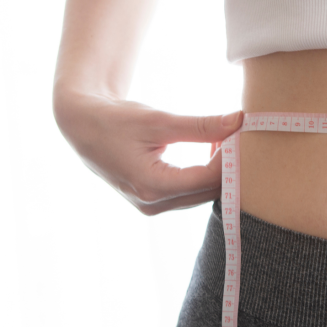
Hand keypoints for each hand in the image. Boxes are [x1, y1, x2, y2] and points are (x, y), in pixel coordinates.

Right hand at [53, 91, 242, 214]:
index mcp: (152, 186)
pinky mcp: (155, 202)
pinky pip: (191, 193)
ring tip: (227, 138)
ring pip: (203, 194)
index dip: (231, 156)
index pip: (208, 178)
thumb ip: (201, 125)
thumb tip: (239, 121)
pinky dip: (206, 174)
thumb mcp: (159, 121)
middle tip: (241, 134)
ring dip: (219, 170)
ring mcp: (153, 207)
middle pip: (209, 191)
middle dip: (230, 164)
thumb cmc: (116, 120)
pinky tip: (211, 148)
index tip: (244, 131)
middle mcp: (153, 204)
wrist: (83, 127)